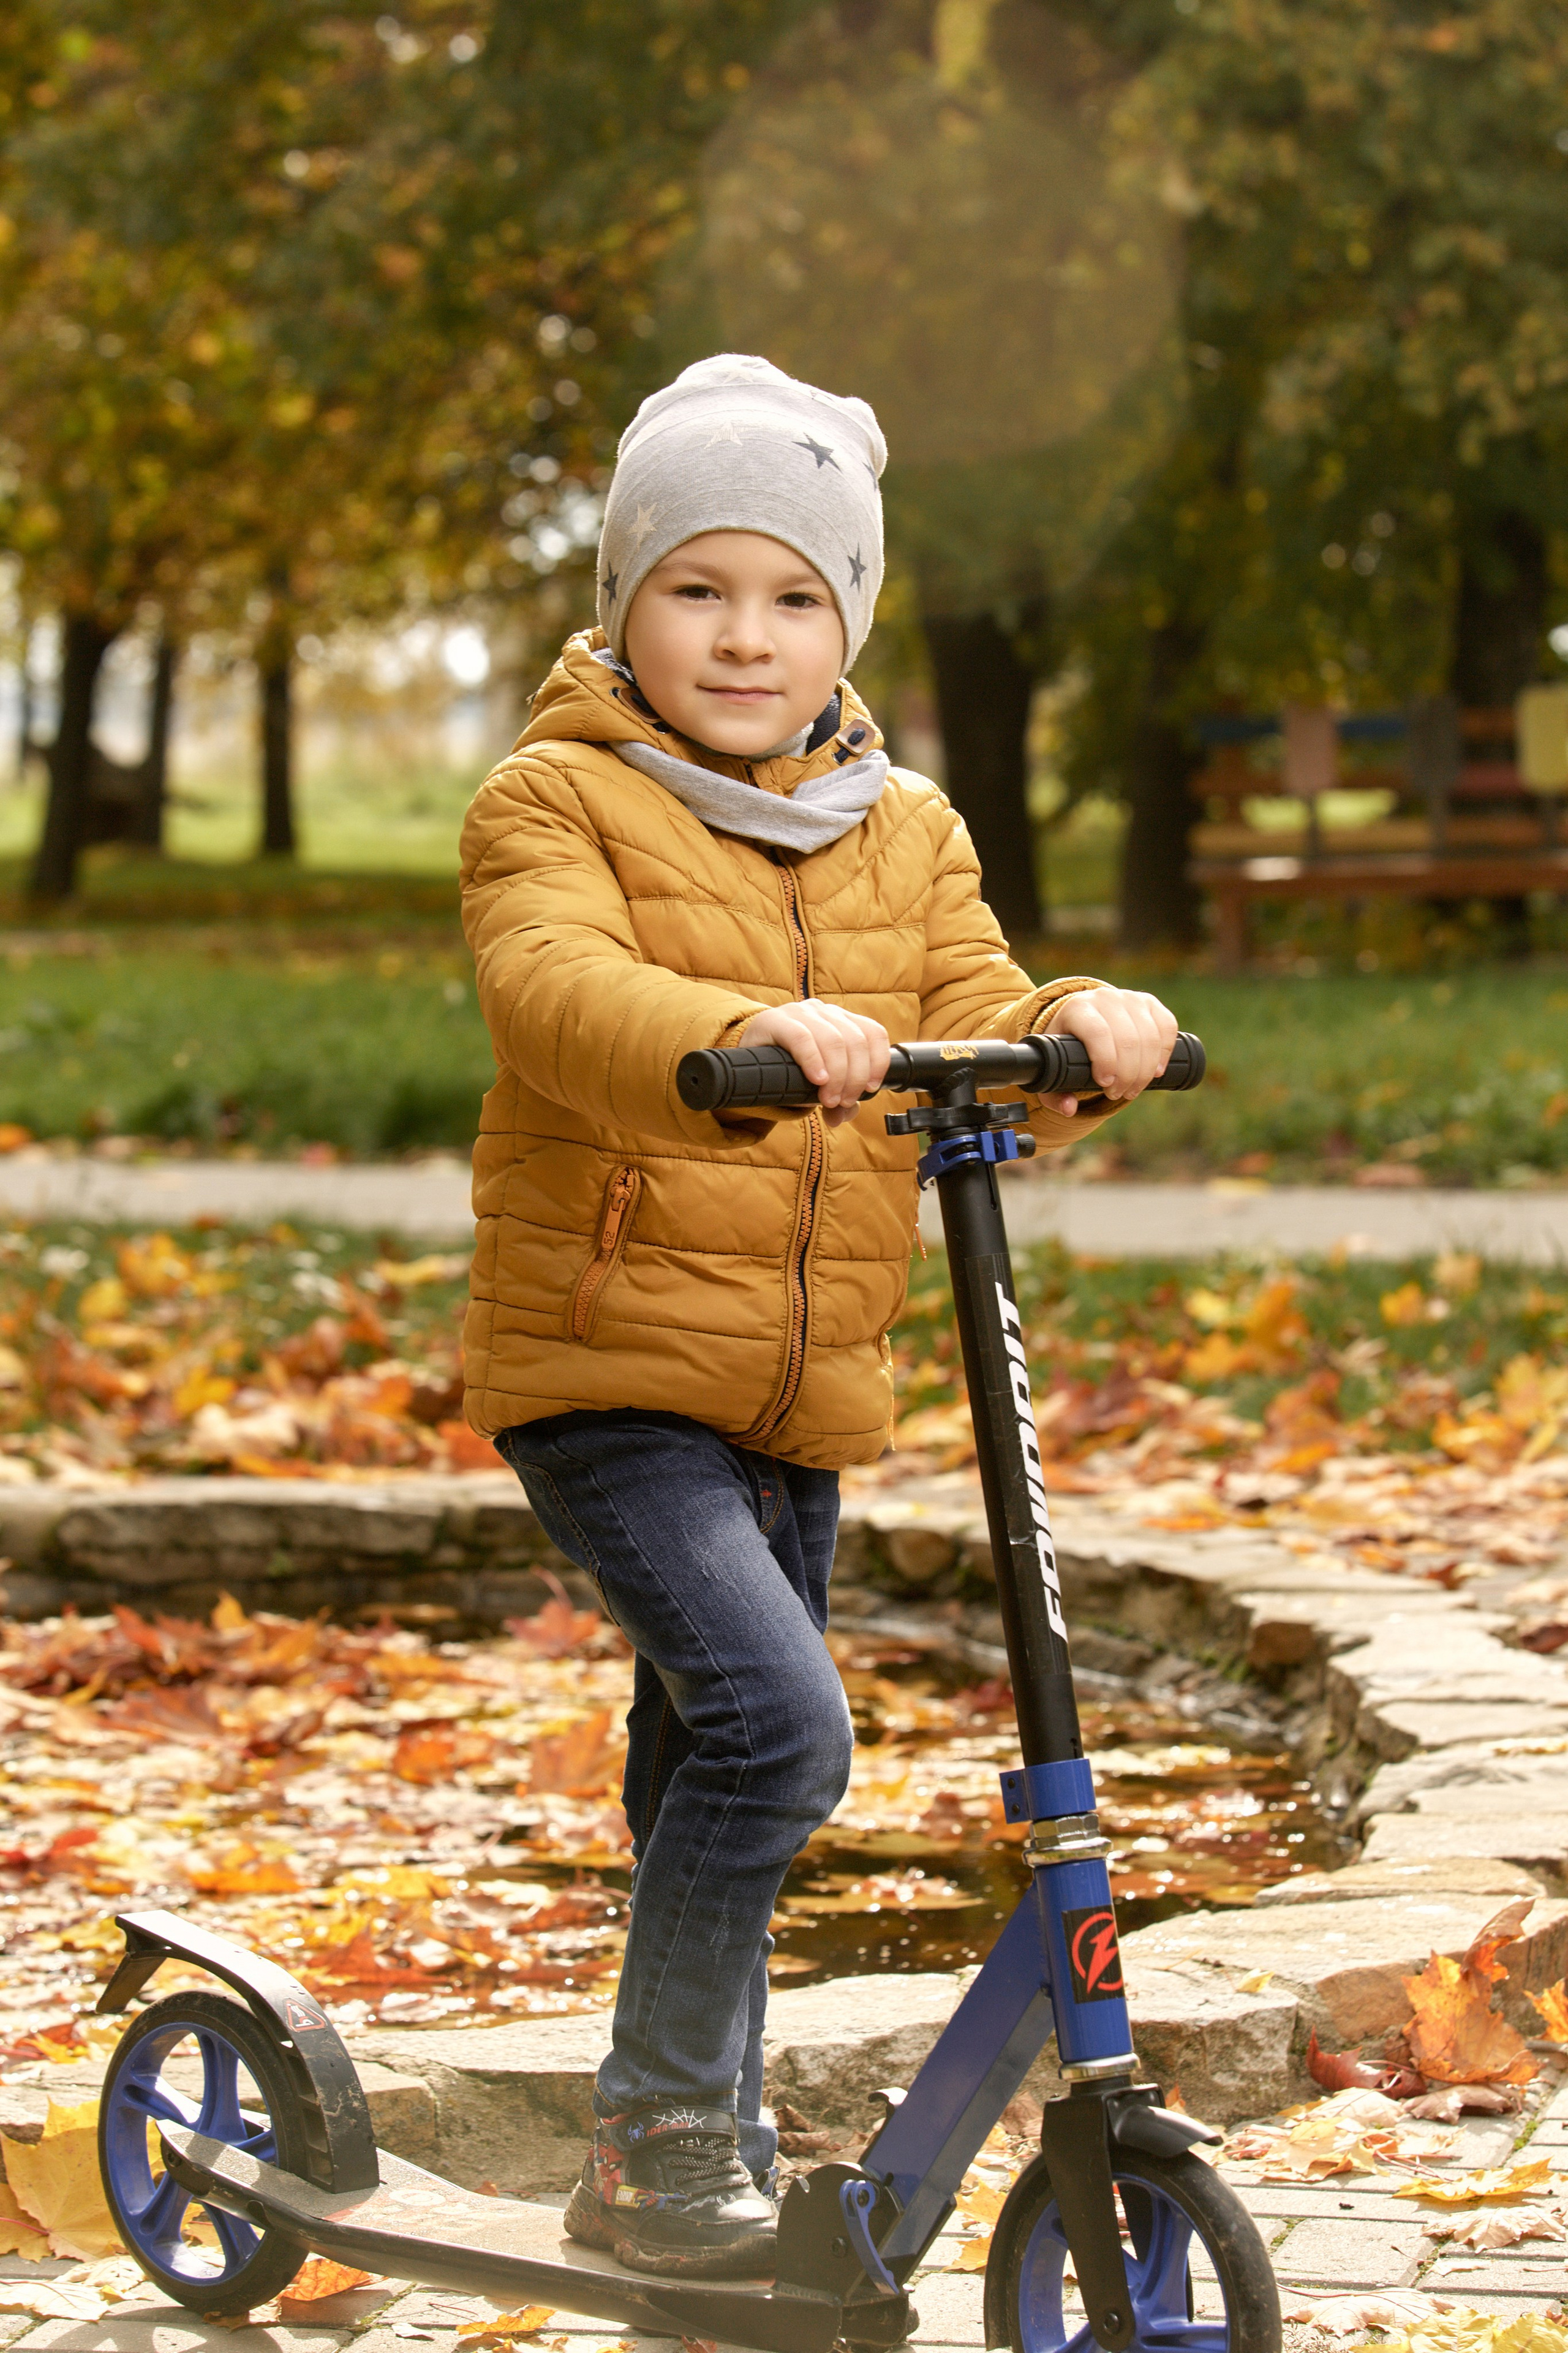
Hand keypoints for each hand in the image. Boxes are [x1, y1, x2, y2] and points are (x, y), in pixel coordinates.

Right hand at [739, 1000, 891, 1126]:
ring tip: (829, 1099)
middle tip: (842, 1102)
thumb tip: (845, 1115)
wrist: (749, 1058)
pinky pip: (802, 1037)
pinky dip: (813, 1061)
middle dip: (854, 1078)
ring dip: (837, 1075)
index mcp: (842, 1021)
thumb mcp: (818, 1085)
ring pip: (833, 1040)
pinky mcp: (776, 1020)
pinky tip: (817, 1079)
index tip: (870, 1088)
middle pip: (855, 1041)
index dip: (877, 1062)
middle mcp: (825, 1012)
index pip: (873, 1033)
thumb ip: (837, 1099)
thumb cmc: (789, 1068)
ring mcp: (801, 1012)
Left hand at [1040, 986, 1177, 1115]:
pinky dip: (1165, 1052)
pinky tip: (1156, 1071)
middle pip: (1127, 1039)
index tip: (1106, 1084)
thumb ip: (1055, 1093)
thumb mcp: (1054, 1067)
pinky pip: (1167, 1026)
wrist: (1083, 1018)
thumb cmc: (1067, 1046)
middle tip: (1119, 1094)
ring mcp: (1130, 998)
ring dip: (1145, 1070)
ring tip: (1134, 1088)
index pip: (1097, 1032)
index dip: (1106, 1061)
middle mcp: (1104, 997)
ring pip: (1149, 1036)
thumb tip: (1069, 1109)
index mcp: (1077, 1008)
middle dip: (1127, 1075)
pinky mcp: (1149, 1002)